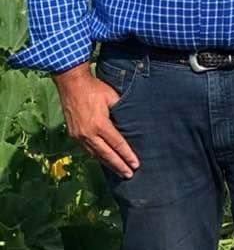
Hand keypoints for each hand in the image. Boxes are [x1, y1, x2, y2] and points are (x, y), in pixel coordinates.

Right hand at [52, 63, 139, 178]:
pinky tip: (103, 161)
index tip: (135, 164)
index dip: (127, 155)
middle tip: (129, 175)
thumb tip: (129, 121)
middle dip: (119, 165)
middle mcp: (88, 134)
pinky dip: (97, 157)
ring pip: (96, 155)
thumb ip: (120, 111)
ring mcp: (79, 136)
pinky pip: (87, 150)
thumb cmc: (95, 88)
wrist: (72, 85)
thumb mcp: (112, 97)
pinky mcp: (73, 135)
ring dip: (108, 164)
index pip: (117, 144)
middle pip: (107, 154)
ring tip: (119, 172)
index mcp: (100, 125)